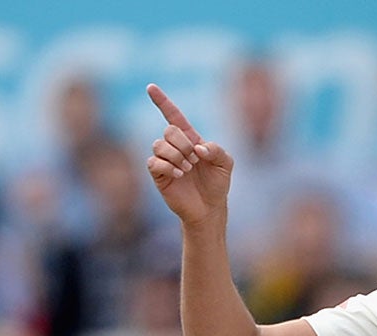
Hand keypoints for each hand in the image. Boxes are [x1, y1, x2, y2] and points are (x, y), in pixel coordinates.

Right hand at [144, 84, 233, 227]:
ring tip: (188, 169)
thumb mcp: (226, 164)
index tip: (151, 87)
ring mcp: (165, 160)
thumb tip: (198, 148)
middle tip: (194, 160)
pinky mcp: (158, 174)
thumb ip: (216, 150)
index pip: (173, 115)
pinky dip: (167, 166)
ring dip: (176, 156)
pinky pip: (153, 162)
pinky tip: (178, 174)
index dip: (162, 101)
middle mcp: (174, 147)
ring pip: (159, 145)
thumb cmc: (218, 184)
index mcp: (190, 139)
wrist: (210, 208)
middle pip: (169, 131)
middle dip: (183, 143)